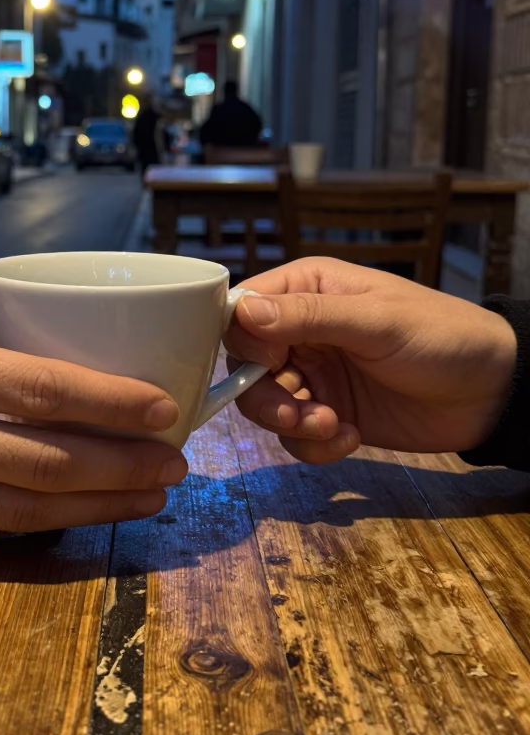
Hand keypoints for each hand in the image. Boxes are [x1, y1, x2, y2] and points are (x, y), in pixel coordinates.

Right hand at [0, 278, 184, 542]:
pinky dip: (43, 527)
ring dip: (99, 508)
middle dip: (125, 467)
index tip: (164, 409)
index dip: (112, 404)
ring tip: (149, 498)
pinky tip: (79, 516)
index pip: (40, 389)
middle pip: (49, 462)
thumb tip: (18, 300)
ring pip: (27, 512)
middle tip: (176, 463)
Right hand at [226, 258, 516, 464]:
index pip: (242, 309)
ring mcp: (313, 373)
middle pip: (244, 364)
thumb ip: (310, 316)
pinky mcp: (327, 412)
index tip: (269, 363)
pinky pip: (294, 435)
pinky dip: (314, 445)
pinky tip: (349, 438)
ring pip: (263, 404)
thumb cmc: (441, 336)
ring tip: (332, 427)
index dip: (243, 340)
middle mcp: (301, 330)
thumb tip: (245, 311)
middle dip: (265, 396)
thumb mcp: (376, 321)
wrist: (491, 393)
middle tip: (297, 415)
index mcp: (307, 289)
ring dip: (291, 424)